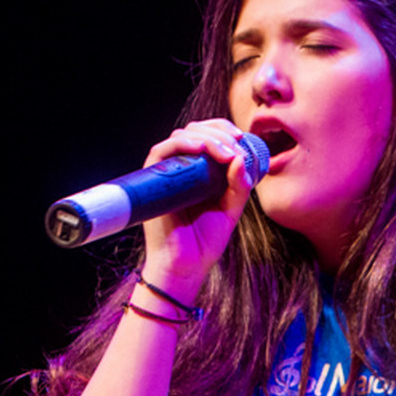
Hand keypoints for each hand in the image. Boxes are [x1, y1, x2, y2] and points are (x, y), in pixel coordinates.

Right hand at [139, 119, 254, 300]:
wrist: (186, 265)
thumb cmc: (205, 240)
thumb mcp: (231, 208)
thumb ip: (239, 186)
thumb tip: (241, 157)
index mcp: (199, 171)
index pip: (208, 135)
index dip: (224, 130)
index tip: (243, 139)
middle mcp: (181, 167)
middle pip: (196, 130)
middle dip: (220, 131)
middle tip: (238, 144)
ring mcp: (166, 172)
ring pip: (182, 135)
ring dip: (208, 137)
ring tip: (226, 153)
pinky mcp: (153, 180)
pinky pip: (161, 150)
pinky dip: (182, 143)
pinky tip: (201, 148)